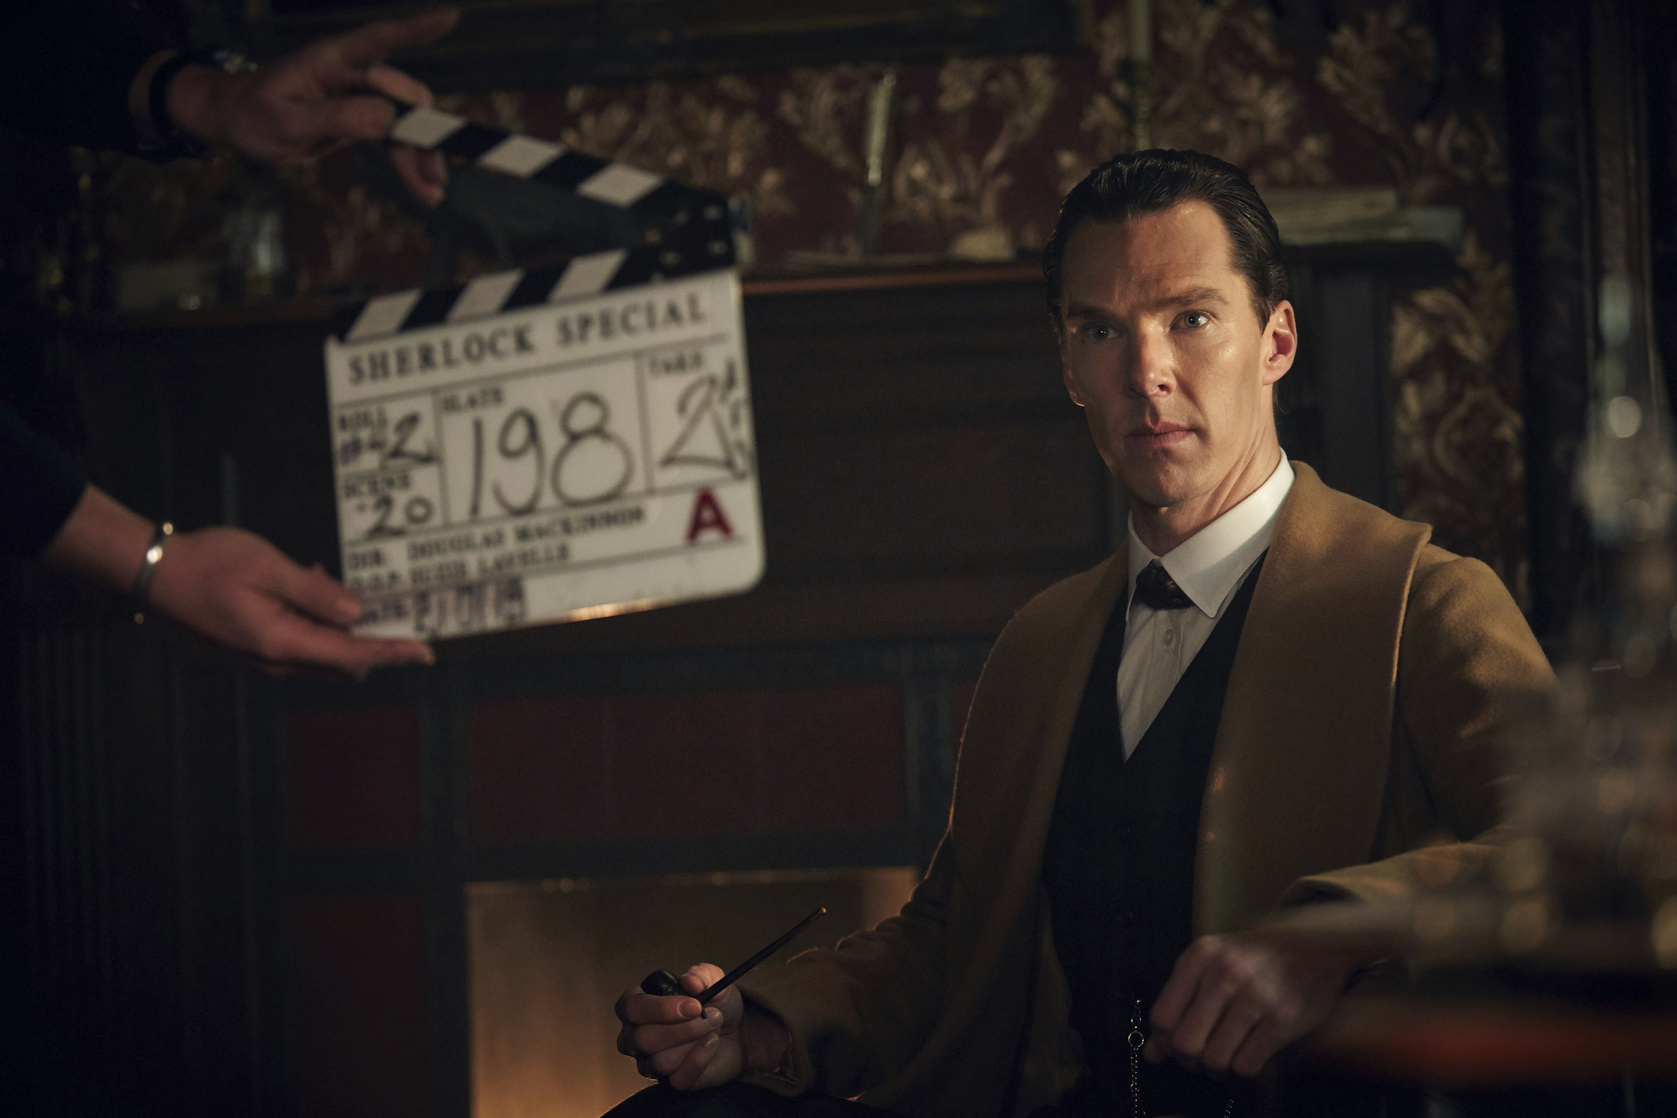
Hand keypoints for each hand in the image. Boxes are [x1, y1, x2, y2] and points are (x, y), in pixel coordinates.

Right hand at [44, 486, 429, 676]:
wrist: (152, 571)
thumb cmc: (208, 564)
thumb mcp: (268, 568)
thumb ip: (316, 593)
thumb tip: (357, 611)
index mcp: (283, 643)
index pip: (353, 655)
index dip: (393, 652)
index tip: (426, 651)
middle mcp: (277, 658)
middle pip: (344, 658)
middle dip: (377, 640)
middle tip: (406, 613)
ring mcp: (265, 653)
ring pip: (325, 648)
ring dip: (345, 624)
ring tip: (351, 586)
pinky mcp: (257, 641)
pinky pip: (304, 636)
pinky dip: (321, 616)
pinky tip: (316, 580)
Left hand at [159, 8, 457, 204]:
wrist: (237, 122)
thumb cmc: (252, 116)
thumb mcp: (288, 123)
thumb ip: (338, 119)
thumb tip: (388, 117)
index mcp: (329, 61)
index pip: (378, 40)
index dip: (415, 29)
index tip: (449, 17)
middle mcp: (351, 73)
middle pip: (404, 96)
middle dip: (425, 134)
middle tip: (435, 175)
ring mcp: (360, 95)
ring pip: (406, 122)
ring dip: (421, 155)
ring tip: (432, 192)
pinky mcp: (362, 117)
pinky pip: (395, 138)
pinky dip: (409, 162)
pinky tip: (422, 187)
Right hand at [614, 965, 789, 1090]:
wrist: (738, 1031)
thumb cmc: (716, 1004)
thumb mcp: (715, 981)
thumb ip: (702, 974)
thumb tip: (689, 980)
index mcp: (638, 1006)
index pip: (631, 1008)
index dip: (660, 1008)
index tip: (694, 1005)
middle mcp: (637, 1036)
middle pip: (643, 1038)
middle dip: (683, 1027)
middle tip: (712, 1016)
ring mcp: (651, 1062)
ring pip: (659, 1060)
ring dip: (693, 1041)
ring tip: (714, 1027)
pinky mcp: (672, 1081)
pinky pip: (678, 1078)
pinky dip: (699, 1059)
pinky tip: (712, 1044)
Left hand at [1145, 931, 1376, 1077]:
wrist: (1314, 944)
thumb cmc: (1253, 956)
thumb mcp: (1210, 962)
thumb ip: (1178, 1000)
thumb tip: (1151, 1052)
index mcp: (1200, 957)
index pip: (1162, 1017)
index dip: (1163, 1041)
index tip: (1174, 1046)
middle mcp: (1224, 974)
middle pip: (1184, 1044)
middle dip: (1188, 1060)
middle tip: (1199, 1057)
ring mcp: (1255, 997)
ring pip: (1215, 1060)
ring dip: (1216, 1069)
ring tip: (1224, 1057)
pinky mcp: (1282, 1020)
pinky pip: (1246, 1065)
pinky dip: (1242, 1068)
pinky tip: (1246, 1053)